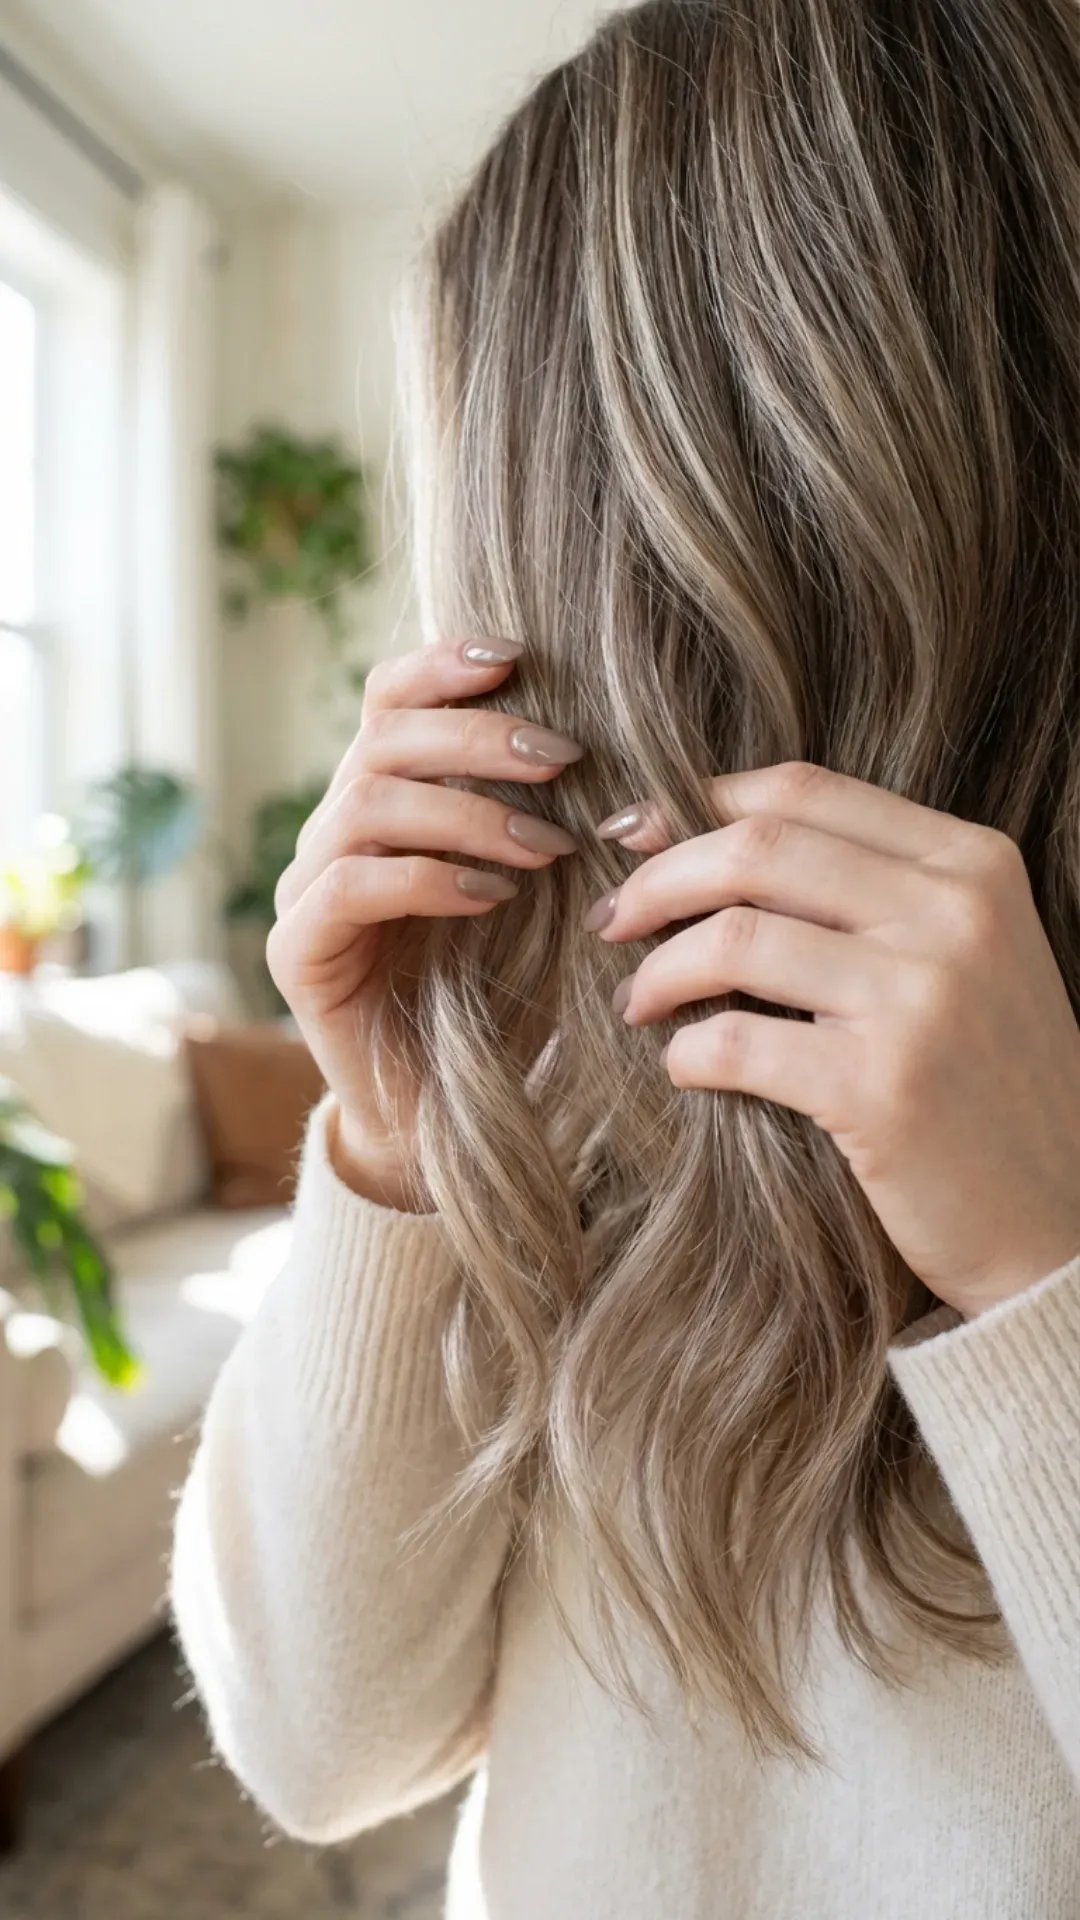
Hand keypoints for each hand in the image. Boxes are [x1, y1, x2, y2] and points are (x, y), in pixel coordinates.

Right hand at [267, 635, 582, 1206]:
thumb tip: (635, 763)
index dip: (444, 666)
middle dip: (478, 737)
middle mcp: (330, 835)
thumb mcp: (541, 898)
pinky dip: (428, 879)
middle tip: (565, 759)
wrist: (445, 1116)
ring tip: (549, 847)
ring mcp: (305, 891)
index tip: (521, 658)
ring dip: (469, 813)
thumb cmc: (503, 998)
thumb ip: (557, 826)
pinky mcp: (297, 954)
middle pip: (382, 739)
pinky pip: (350, 887)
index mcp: (379, 803)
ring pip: (368, 805)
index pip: (388, 701)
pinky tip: (494, 898)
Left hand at [587, 761, 1079, 1317]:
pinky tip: (683, 1065)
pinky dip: (686, 1052)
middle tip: (612, 920)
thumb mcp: (959, 956)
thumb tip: (690, 832)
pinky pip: (735, 1042)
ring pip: (734, 939)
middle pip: (756, 848)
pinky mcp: (883, 1089)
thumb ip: (859, 891)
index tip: (637, 838)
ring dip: (657, 970)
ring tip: (637, 1002)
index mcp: (974, 864)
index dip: (697, 805)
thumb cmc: (985, 1083)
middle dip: (657, 879)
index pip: (802, 790)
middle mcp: (956, 916)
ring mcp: (923, 1000)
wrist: (1059, 1223)